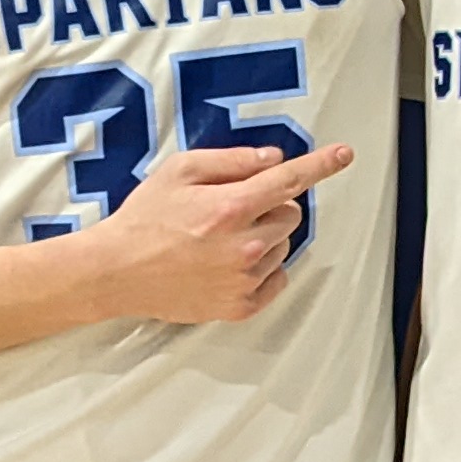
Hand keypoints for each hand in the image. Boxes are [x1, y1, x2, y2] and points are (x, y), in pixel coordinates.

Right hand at [84, 142, 353, 322]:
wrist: (116, 271)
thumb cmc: (145, 217)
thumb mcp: (180, 171)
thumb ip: (232, 161)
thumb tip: (274, 159)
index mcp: (231, 207)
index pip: (290, 180)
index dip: (321, 164)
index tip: (344, 154)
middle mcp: (245, 245)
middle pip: (291, 215)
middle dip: (273, 206)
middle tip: (234, 209)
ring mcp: (244, 280)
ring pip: (283, 247)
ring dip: (265, 237)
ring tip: (220, 239)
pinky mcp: (239, 306)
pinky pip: (276, 279)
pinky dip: (263, 269)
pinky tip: (228, 264)